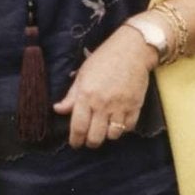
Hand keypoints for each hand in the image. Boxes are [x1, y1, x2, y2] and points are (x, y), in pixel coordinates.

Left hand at [53, 27, 152, 147]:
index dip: (75, 140)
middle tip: (89, 140)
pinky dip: (122, 129)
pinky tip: (118, 122)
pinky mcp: (135, 106)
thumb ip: (71, 96)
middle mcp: (102, 104)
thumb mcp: (83, 74)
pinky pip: (128, 128)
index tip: (75, 143)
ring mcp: (120, 106)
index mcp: (86, 95)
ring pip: (112, 135)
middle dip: (90, 142)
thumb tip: (58, 110)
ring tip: (104, 129)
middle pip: (95, 137)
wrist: (132, 50)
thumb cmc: (104, 59)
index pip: (78, 127)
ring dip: (107, 136)